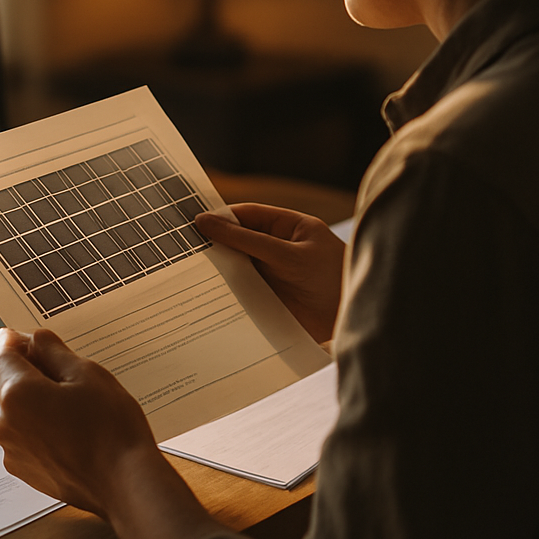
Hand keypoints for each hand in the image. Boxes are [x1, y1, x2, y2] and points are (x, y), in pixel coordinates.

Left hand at [0, 327, 161, 517]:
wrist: (126, 484)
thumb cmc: (111, 429)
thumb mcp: (86, 373)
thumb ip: (53, 351)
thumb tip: (34, 340)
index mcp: (17, 394)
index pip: (2, 355)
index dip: (15, 340)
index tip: (30, 337)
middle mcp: (5, 424)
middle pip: (9, 383)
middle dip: (32, 372)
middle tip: (68, 370)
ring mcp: (13, 452)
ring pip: (19, 411)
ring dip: (38, 401)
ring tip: (77, 405)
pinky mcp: (25, 471)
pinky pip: (27, 436)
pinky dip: (42, 427)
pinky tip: (73, 429)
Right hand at [196, 203, 344, 342]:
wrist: (353, 323)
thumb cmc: (332, 280)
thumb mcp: (288, 255)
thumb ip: (247, 239)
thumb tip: (206, 222)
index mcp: (289, 228)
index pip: (249, 215)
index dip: (223, 217)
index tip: (195, 222)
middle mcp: (279, 250)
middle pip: (240, 242)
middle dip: (216, 245)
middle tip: (185, 249)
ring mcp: (274, 276)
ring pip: (239, 269)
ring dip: (219, 272)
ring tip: (189, 273)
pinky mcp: (270, 301)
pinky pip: (243, 293)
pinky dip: (227, 294)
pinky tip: (207, 296)